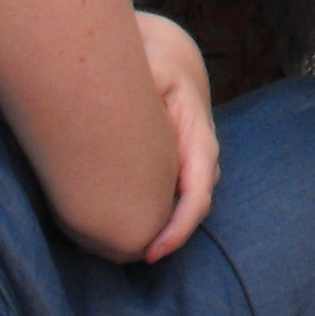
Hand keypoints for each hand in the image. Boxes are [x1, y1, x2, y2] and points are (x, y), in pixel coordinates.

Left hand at [132, 10, 217, 261]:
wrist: (171, 57)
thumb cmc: (159, 63)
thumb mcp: (153, 66)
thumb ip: (146, 81)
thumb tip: (133, 99)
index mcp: (198, 140)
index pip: (198, 195)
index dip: (178, 228)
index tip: (151, 252)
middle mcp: (200, 160)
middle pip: (189, 211)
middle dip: (163, 239)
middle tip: (121, 258)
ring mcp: (191, 167)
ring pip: (179, 209)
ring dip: (155, 231)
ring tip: (114, 249)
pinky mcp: (177, 169)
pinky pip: (168, 201)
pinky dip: (149, 217)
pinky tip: (115, 226)